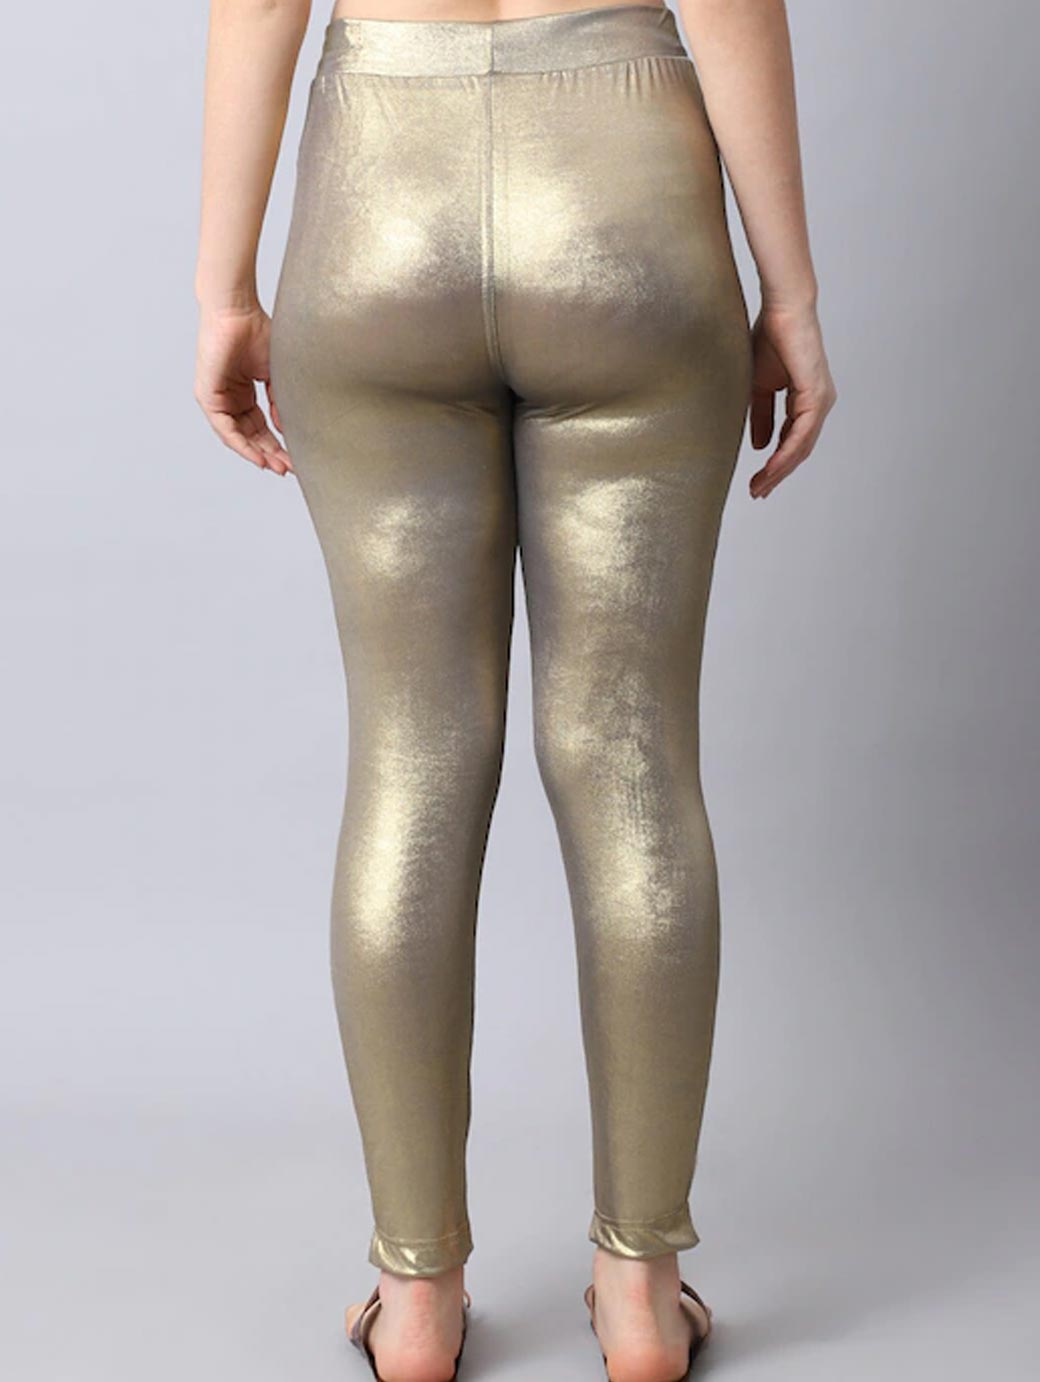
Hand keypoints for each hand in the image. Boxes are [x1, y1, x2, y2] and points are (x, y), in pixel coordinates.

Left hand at [194, 301, 292, 475]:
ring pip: (238, 437)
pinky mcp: (208, 397)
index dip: (278, 444)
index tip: (295, 458)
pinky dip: (242, 445)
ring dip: (258, 454)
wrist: (237, 311)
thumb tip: (285, 428)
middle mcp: (230, 399)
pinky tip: (258, 456)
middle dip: (270, 454)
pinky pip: (225, 429)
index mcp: (245, 393)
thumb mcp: (275, 374)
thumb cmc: (257, 332)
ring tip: (277, 467)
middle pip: (251, 436)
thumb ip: (279, 402)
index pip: (262, 427)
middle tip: (289, 469)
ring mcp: (217, 399)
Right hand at [748, 303, 835, 498]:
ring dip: (780, 470)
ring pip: (801, 447)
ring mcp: (820, 400)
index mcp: (807, 401)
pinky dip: (785, 453)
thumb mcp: (760, 386)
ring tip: (761, 486)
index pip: (792, 441)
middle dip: (777, 474)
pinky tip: (771, 467)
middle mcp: (818, 404)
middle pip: (799, 450)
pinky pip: (801, 434)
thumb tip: (760, 445)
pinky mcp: (815, 395)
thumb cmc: (771, 339)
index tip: (757, 481)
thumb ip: (762, 415)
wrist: (782, 311)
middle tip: (758, 492)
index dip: (775, 463)